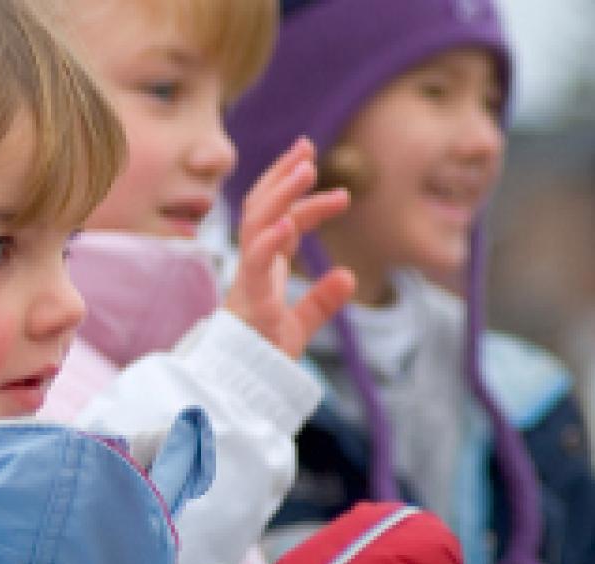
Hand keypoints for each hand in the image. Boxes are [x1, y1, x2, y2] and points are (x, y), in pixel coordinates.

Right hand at [224, 137, 354, 359]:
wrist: (243, 387)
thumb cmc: (262, 355)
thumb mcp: (300, 324)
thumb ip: (322, 300)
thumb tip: (350, 276)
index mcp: (263, 267)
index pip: (279, 218)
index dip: (295, 191)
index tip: (314, 161)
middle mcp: (253, 265)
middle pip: (261, 208)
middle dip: (281, 175)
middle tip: (307, 146)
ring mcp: (249, 279)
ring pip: (257, 224)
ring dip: (281, 194)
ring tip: (306, 168)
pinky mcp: (249, 299)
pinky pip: (255, 263)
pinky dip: (270, 241)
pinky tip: (289, 222)